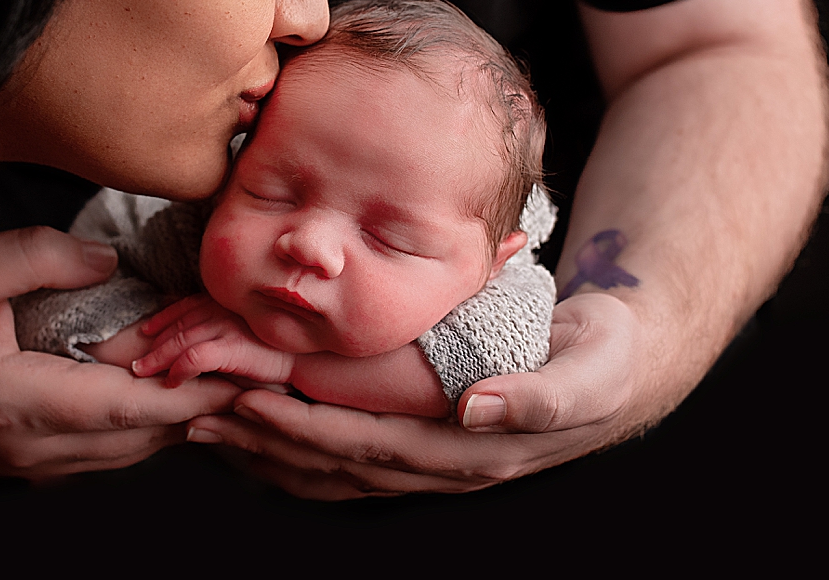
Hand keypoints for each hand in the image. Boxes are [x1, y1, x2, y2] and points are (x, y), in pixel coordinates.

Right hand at [0, 227, 239, 477]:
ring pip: (125, 450)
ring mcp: (28, 463)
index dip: (192, 391)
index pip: (127, 408)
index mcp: (16, 404)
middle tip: (253, 363)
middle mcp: (30, 448)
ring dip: (177, 414)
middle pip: (139, 437)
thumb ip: (40, 256)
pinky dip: (144, 422)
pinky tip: (168, 388)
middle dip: (200, 402)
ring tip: (224, 370)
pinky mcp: (26, 461)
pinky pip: (103, 449)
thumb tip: (112, 263)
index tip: (243, 368)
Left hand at [132, 294, 295, 388]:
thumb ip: (230, 329)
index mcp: (228, 301)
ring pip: (182, 338)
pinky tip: (171, 381)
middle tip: (133, 360)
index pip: (187, 305)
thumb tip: (206, 337)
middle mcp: (226, 309)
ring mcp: (230, 326)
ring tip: (141, 373)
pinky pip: (198, 356)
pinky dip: (181, 367)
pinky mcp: (235, 348)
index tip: (146, 330)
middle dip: (155, 340)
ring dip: (159, 356)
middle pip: (180, 322)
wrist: (315, 357)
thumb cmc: (285, 346)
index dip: (164, 317)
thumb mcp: (253, 330)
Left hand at [184, 292, 646, 498]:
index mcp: (474, 450)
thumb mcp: (591, 371)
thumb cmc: (607, 360)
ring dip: (271, 450)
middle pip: (339, 465)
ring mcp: (436, 459)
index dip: (306, 430)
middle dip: (267, 442)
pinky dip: (302, 441)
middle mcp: (446, 464)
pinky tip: (261, 423)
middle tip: (201, 413)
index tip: (249, 405)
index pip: (371, 446)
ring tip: (208, 423)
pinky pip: (353, 454)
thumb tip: (475, 410)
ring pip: (337, 468)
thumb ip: (540, 396)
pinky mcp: (429, 441)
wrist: (627, 370)